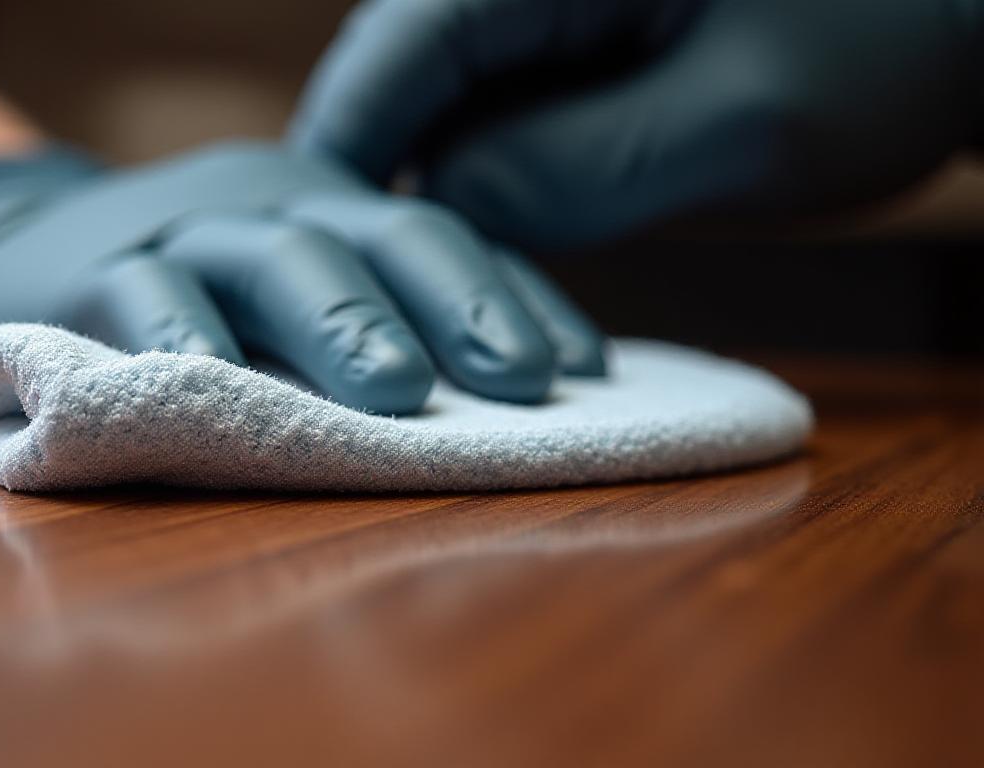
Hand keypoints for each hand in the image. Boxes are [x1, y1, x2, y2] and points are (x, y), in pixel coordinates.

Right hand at [0, 142, 605, 414]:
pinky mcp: (86, 270)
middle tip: (519, 380)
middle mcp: (268, 205)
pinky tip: (214, 382)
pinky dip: (180, 339)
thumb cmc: (181, 293)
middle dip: (453, 307)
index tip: (579, 373)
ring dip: (339, 324)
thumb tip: (493, 398)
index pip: (441, 242)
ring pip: (273, 262)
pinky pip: (143, 298)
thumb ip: (366, 322)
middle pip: (377, 241)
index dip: (512, 300)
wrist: (5, 246)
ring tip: (396, 392)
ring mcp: (180, 229)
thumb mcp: (282, 291)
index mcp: (329, 207)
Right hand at [291, 0, 983, 248]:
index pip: (399, 47)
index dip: (341, 152)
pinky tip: (500, 252)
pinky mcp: (590, 43)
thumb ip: (570, 166)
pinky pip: (509, 111)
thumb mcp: (738, 122)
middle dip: (387, 186)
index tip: (302, 248)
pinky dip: (497, 183)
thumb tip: (435, 200)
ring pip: (456, 102)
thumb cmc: (888, 45)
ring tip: (427, 290)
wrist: (976, 9)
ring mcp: (563, 6)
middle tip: (363, 293)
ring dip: (443, 194)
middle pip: (409, 78)